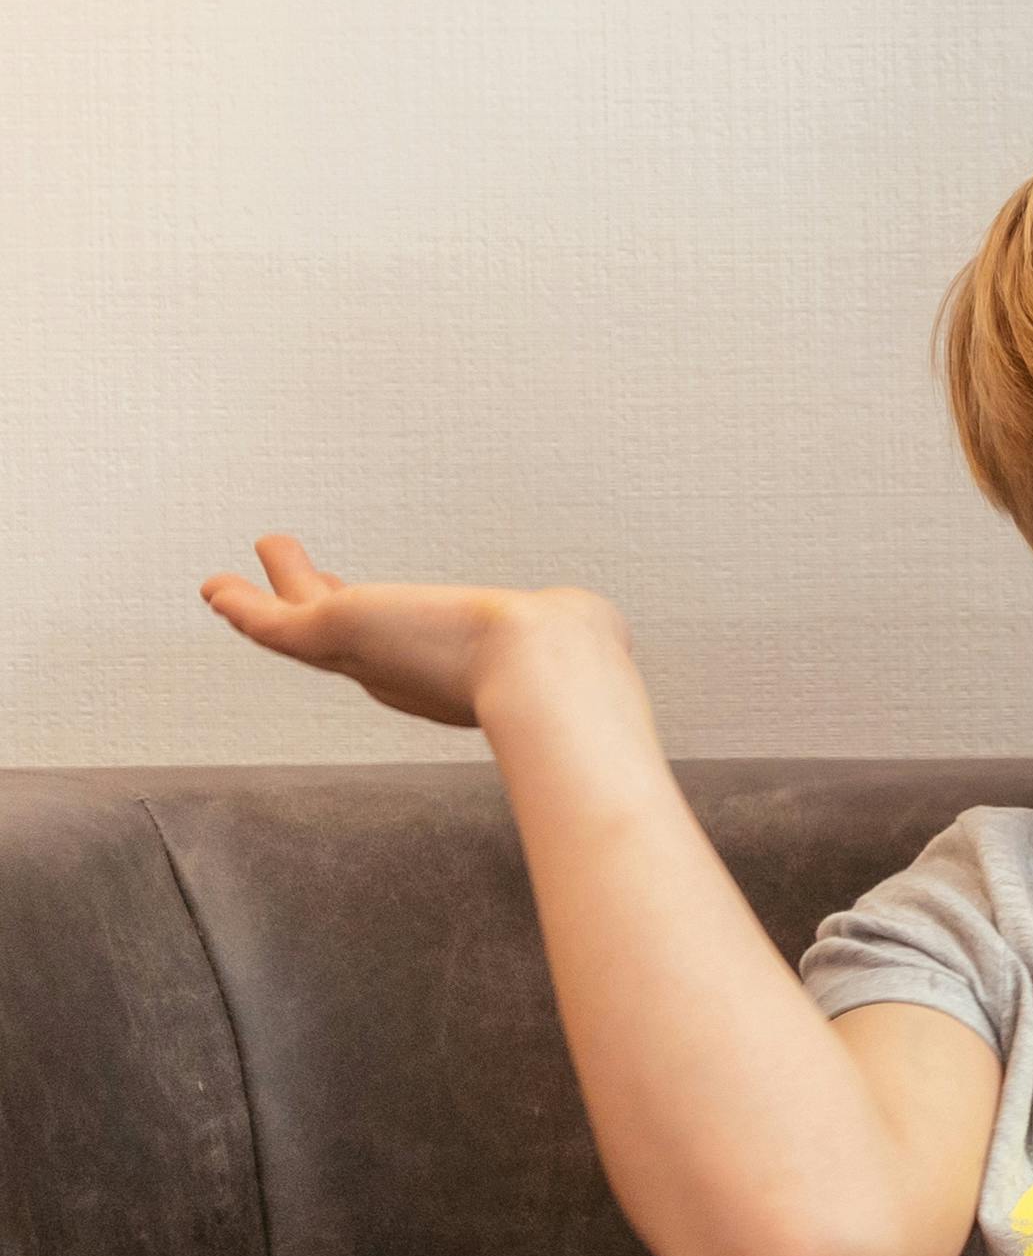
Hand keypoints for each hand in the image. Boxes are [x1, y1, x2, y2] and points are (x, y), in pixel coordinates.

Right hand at [200, 535, 621, 730]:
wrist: (543, 672)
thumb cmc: (572, 666)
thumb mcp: (565, 634)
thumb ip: (567, 630)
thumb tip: (592, 625)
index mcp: (448, 671)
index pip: (399, 649)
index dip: (377, 626)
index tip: (359, 606)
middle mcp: (401, 672)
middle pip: (344, 642)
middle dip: (314, 612)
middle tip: (286, 583)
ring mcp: (365, 657)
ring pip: (298, 629)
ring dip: (262, 602)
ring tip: (224, 585)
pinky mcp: (336, 633)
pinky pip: (273, 623)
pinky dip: (242, 607)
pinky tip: (217, 588)